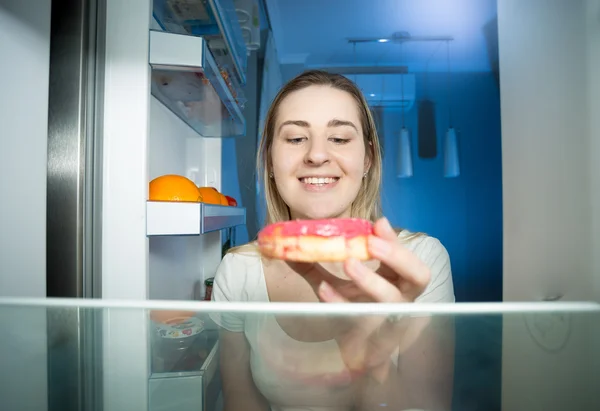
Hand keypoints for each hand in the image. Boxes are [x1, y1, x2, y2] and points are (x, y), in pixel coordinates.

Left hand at [317, 217, 432, 381]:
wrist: (352, 351)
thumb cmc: (349, 309)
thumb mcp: (334, 282)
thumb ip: (315, 263)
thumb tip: (287, 243)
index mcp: (397, 279)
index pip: (407, 255)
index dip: (396, 240)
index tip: (378, 223)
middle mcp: (401, 298)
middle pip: (419, 276)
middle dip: (397, 257)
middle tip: (370, 243)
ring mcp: (390, 320)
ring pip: (393, 301)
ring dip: (372, 280)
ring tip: (349, 263)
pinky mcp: (375, 341)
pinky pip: (362, 321)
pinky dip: (341, 302)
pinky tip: (324, 289)